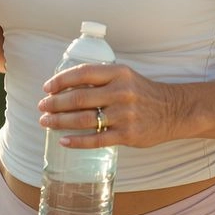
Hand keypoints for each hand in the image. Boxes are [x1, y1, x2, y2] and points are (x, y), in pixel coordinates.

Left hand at [37, 62, 180, 148]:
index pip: (82, 73)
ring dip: (60, 121)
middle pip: (78, 98)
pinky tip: (63, 140)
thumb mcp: (124, 76)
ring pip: (84, 119)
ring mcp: (124, 115)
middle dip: (55, 103)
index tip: (46, 88)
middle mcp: (120, 92)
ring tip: (46, 122)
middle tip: (42, 107)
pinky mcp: (127, 135)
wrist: (173, 110)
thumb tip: (65, 86)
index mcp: (118, 73)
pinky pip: (96, 140)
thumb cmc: (141, 92)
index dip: (60, 80)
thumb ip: (100, 78)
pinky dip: (77, 141)